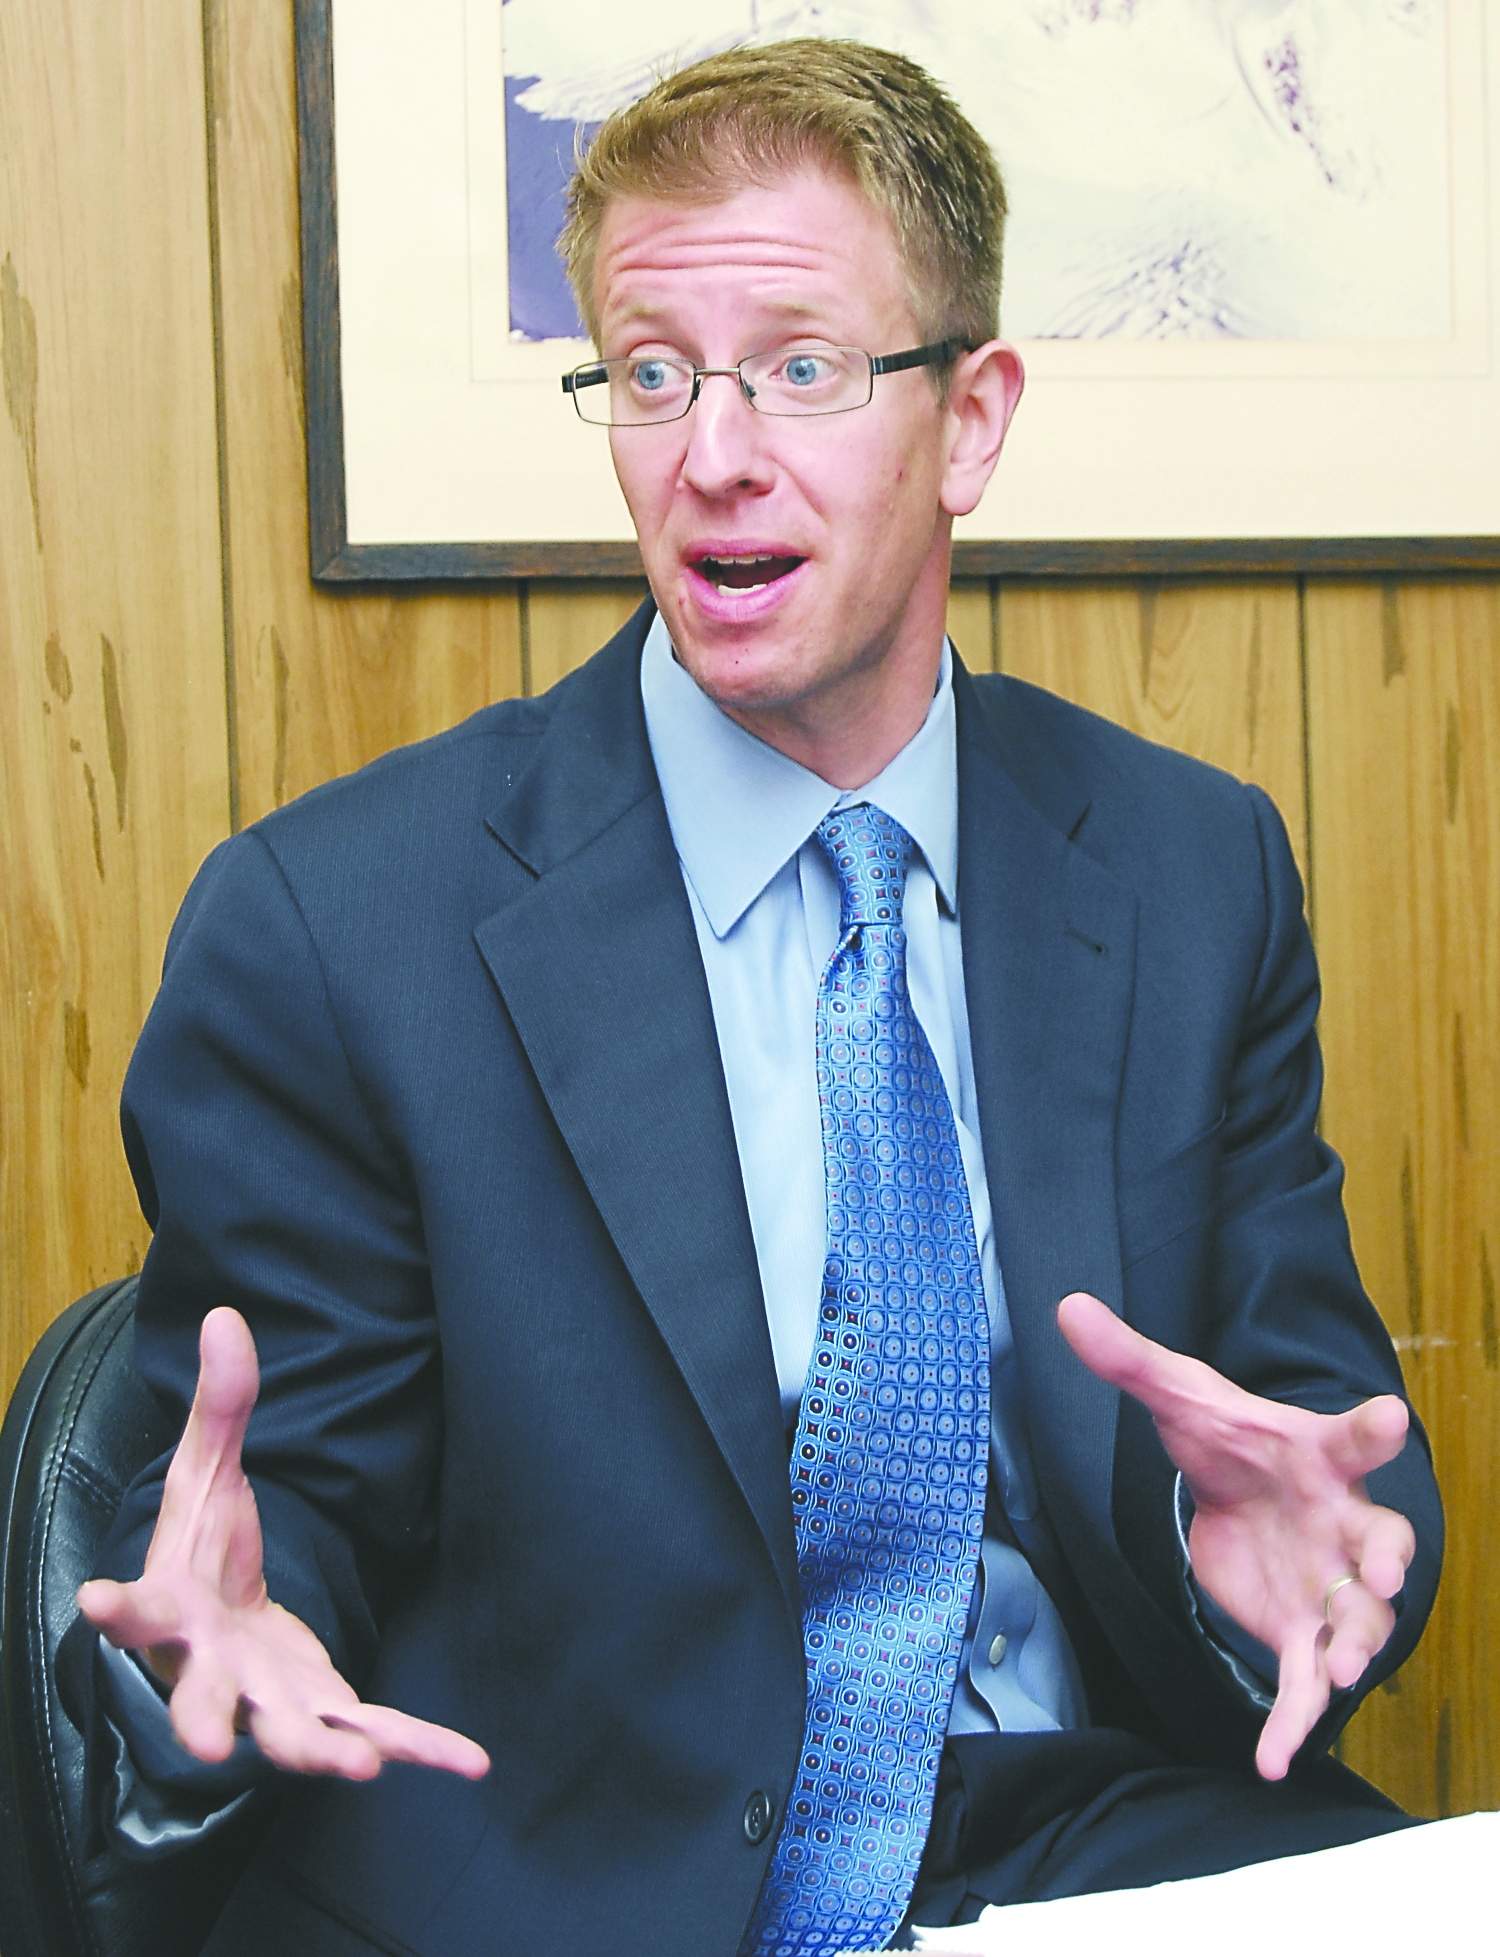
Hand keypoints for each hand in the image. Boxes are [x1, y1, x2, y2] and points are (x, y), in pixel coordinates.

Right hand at [78, 1307, 488, 1782]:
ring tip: (358, 1768)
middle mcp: (212, 1667)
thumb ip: (220, 1405)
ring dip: (320, 1751)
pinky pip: (372, 1732)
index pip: (135, 1606)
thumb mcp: (205, 1472)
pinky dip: (420, 1748)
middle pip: (201, 1697)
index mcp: (172, 1606)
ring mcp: (267, 1698)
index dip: (115, 1607)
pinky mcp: (321, 1708)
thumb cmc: (200, 1551)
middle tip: (203, 1744)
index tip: (95, 1599)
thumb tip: (226, 1316)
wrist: (217, 1625)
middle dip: (202, 1719)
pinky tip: (471, 1763)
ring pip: (287, 1734)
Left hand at [1057, 1292, 1413, 1781]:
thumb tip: (1066, 1306)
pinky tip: (1273, 1761)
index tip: (1389, 1417)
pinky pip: (1304, 1682)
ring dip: (1357, 1643)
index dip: (1372, 1427)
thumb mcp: (1178, 1396)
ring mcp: (1330, 1582)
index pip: (1353, 1435)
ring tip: (1341, 1671)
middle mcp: (1342, 1521)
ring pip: (1359, 1618)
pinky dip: (1293, 1722)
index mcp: (1318, 1453)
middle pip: (1383, 1539)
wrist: (1239, 1492)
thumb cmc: (1230, 1440)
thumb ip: (1128, 1358)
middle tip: (1383, 1575)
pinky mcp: (1300, 1630)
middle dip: (1387, 1560)